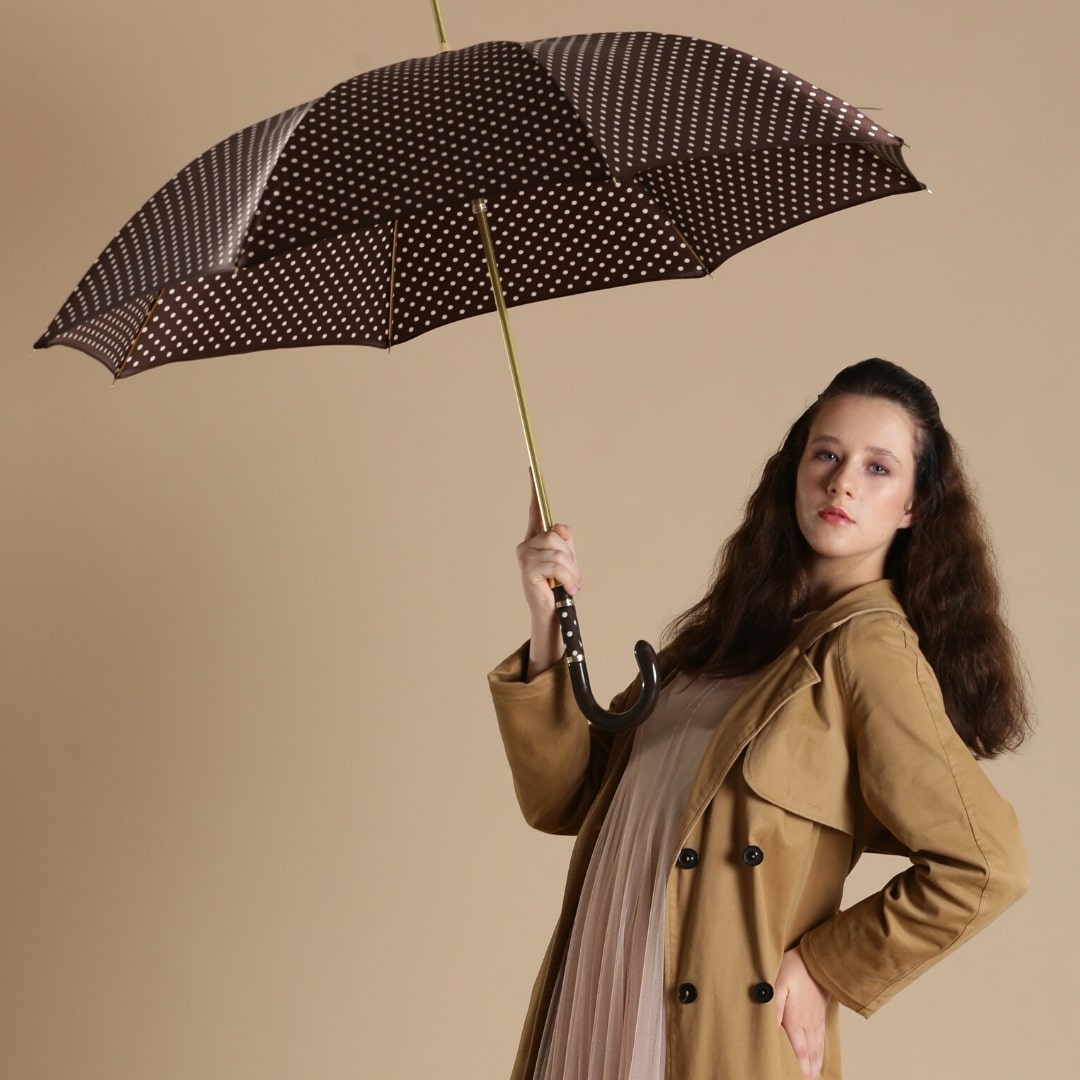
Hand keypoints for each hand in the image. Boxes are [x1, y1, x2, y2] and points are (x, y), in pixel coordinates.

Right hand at [516, 482, 580, 677]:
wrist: (554, 614)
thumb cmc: (560, 587)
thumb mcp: (568, 560)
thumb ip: (565, 542)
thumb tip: (560, 529)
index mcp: (536, 538)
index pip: (535, 510)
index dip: (533, 489)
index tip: (531, 468)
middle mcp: (526, 544)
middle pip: (558, 535)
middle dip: (571, 557)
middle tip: (570, 576)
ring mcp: (524, 556)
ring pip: (560, 552)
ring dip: (571, 571)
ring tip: (568, 585)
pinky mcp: (527, 569)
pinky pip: (557, 564)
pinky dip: (568, 578)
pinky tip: (565, 589)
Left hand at [775, 946, 829, 1079]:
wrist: (819, 959)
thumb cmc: (795, 968)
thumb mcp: (778, 982)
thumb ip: (775, 1006)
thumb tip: (772, 1027)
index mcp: (796, 1019)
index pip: (797, 1051)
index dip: (797, 1067)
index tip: (796, 1078)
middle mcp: (808, 1024)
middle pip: (808, 1054)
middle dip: (807, 1071)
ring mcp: (816, 1020)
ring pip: (816, 1049)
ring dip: (815, 1065)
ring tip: (813, 1078)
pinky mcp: (820, 1014)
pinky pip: (822, 1039)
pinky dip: (821, 1053)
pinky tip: (819, 1058)